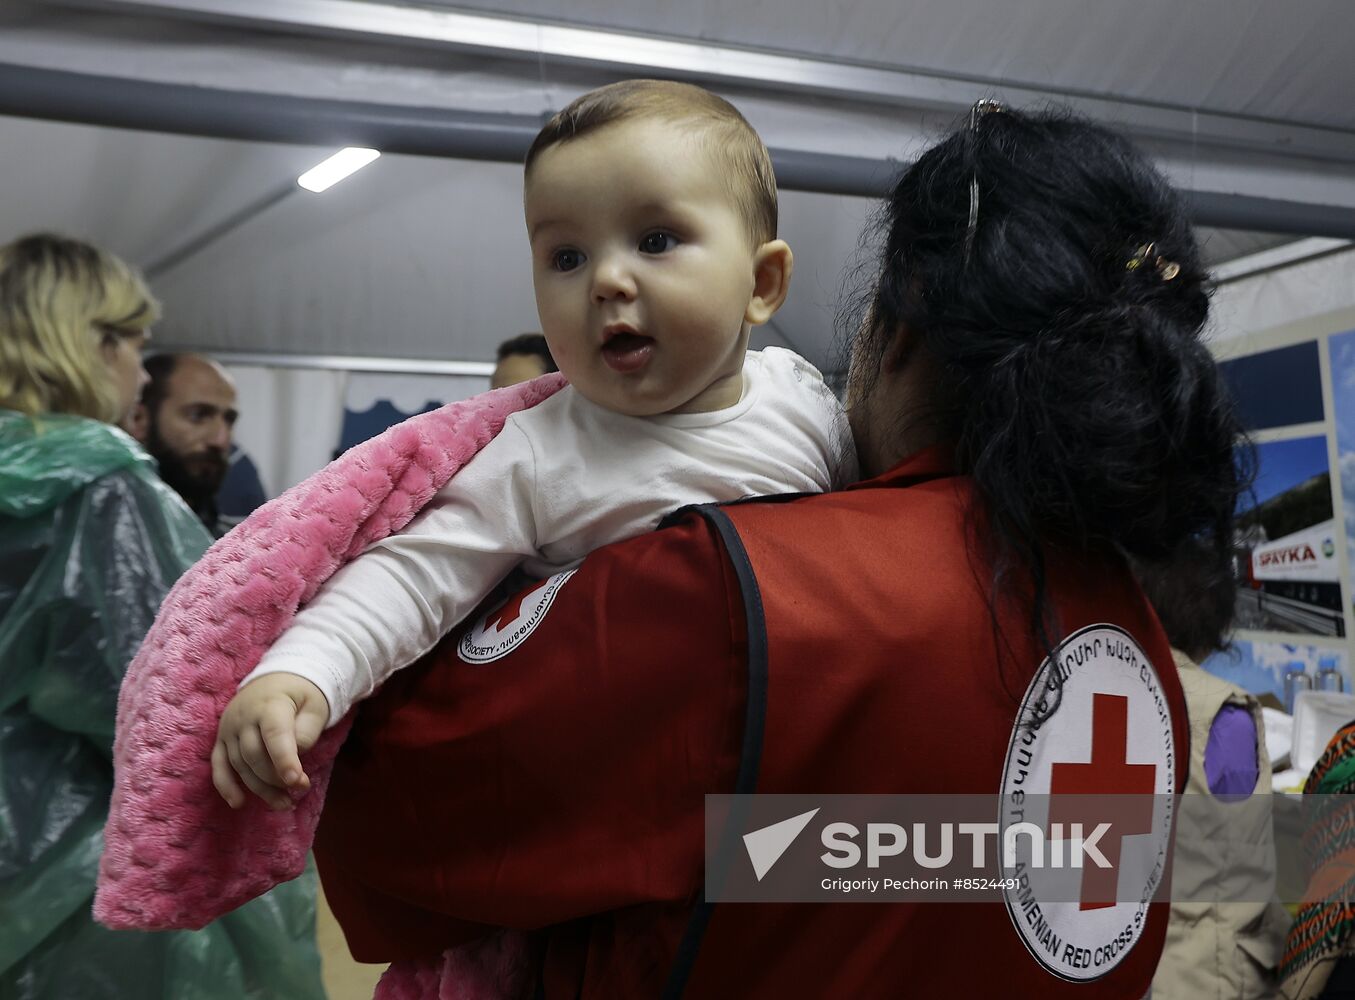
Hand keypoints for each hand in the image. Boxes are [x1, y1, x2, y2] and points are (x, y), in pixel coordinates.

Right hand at [212, 672, 329, 809]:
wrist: (275, 678)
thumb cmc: (300, 694)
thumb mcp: (315, 705)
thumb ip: (308, 730)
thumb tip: (296, 755)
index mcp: (270, 704)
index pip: (275, 734)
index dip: (285, 760)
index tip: (296, 781)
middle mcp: (244, 716)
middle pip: (255, 755)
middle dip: (276, 778)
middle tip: (298, 790)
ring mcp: (229, 728)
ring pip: (239, 765)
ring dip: (259, 788)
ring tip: (283, 804)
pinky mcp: (221, 739)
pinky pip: (218, 765)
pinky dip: (225, 785)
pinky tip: (238, 803)